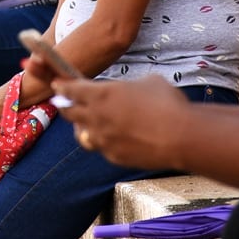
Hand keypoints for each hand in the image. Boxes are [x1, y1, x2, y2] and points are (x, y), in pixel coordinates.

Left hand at [55, 75, 190, 169]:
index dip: (62, 86)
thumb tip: (132, 91)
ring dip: (82, 126)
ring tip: (88, 122)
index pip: (70, 89)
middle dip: (65, 105)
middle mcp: (96, 117)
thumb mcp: (148, 82)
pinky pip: (102, 147)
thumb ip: (130, 87)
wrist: (181, 137)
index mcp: (101, 94)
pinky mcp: (113, 156)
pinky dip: (104, 141)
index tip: (57, 84)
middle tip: (66, 102)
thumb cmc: (167, 104)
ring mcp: (103, 139)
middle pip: (69, 112)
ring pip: (82, 134)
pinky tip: (115, 138)